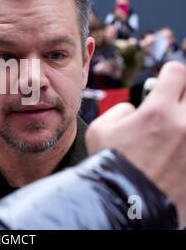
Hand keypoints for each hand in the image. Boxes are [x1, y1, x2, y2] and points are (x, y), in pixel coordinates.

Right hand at [86, 61, 185, 227]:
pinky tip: (175, 146)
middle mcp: (183, 125)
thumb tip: (135, 110)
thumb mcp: (100, 130)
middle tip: (172, 102)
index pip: (176, 72)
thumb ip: (120, 110)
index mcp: (157, 112)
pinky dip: (184, 141)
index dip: (169, 72)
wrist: (126, 205)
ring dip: (184, 116)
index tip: (165, 78)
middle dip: (183, 93)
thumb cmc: (110, 167)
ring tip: (174, 125)